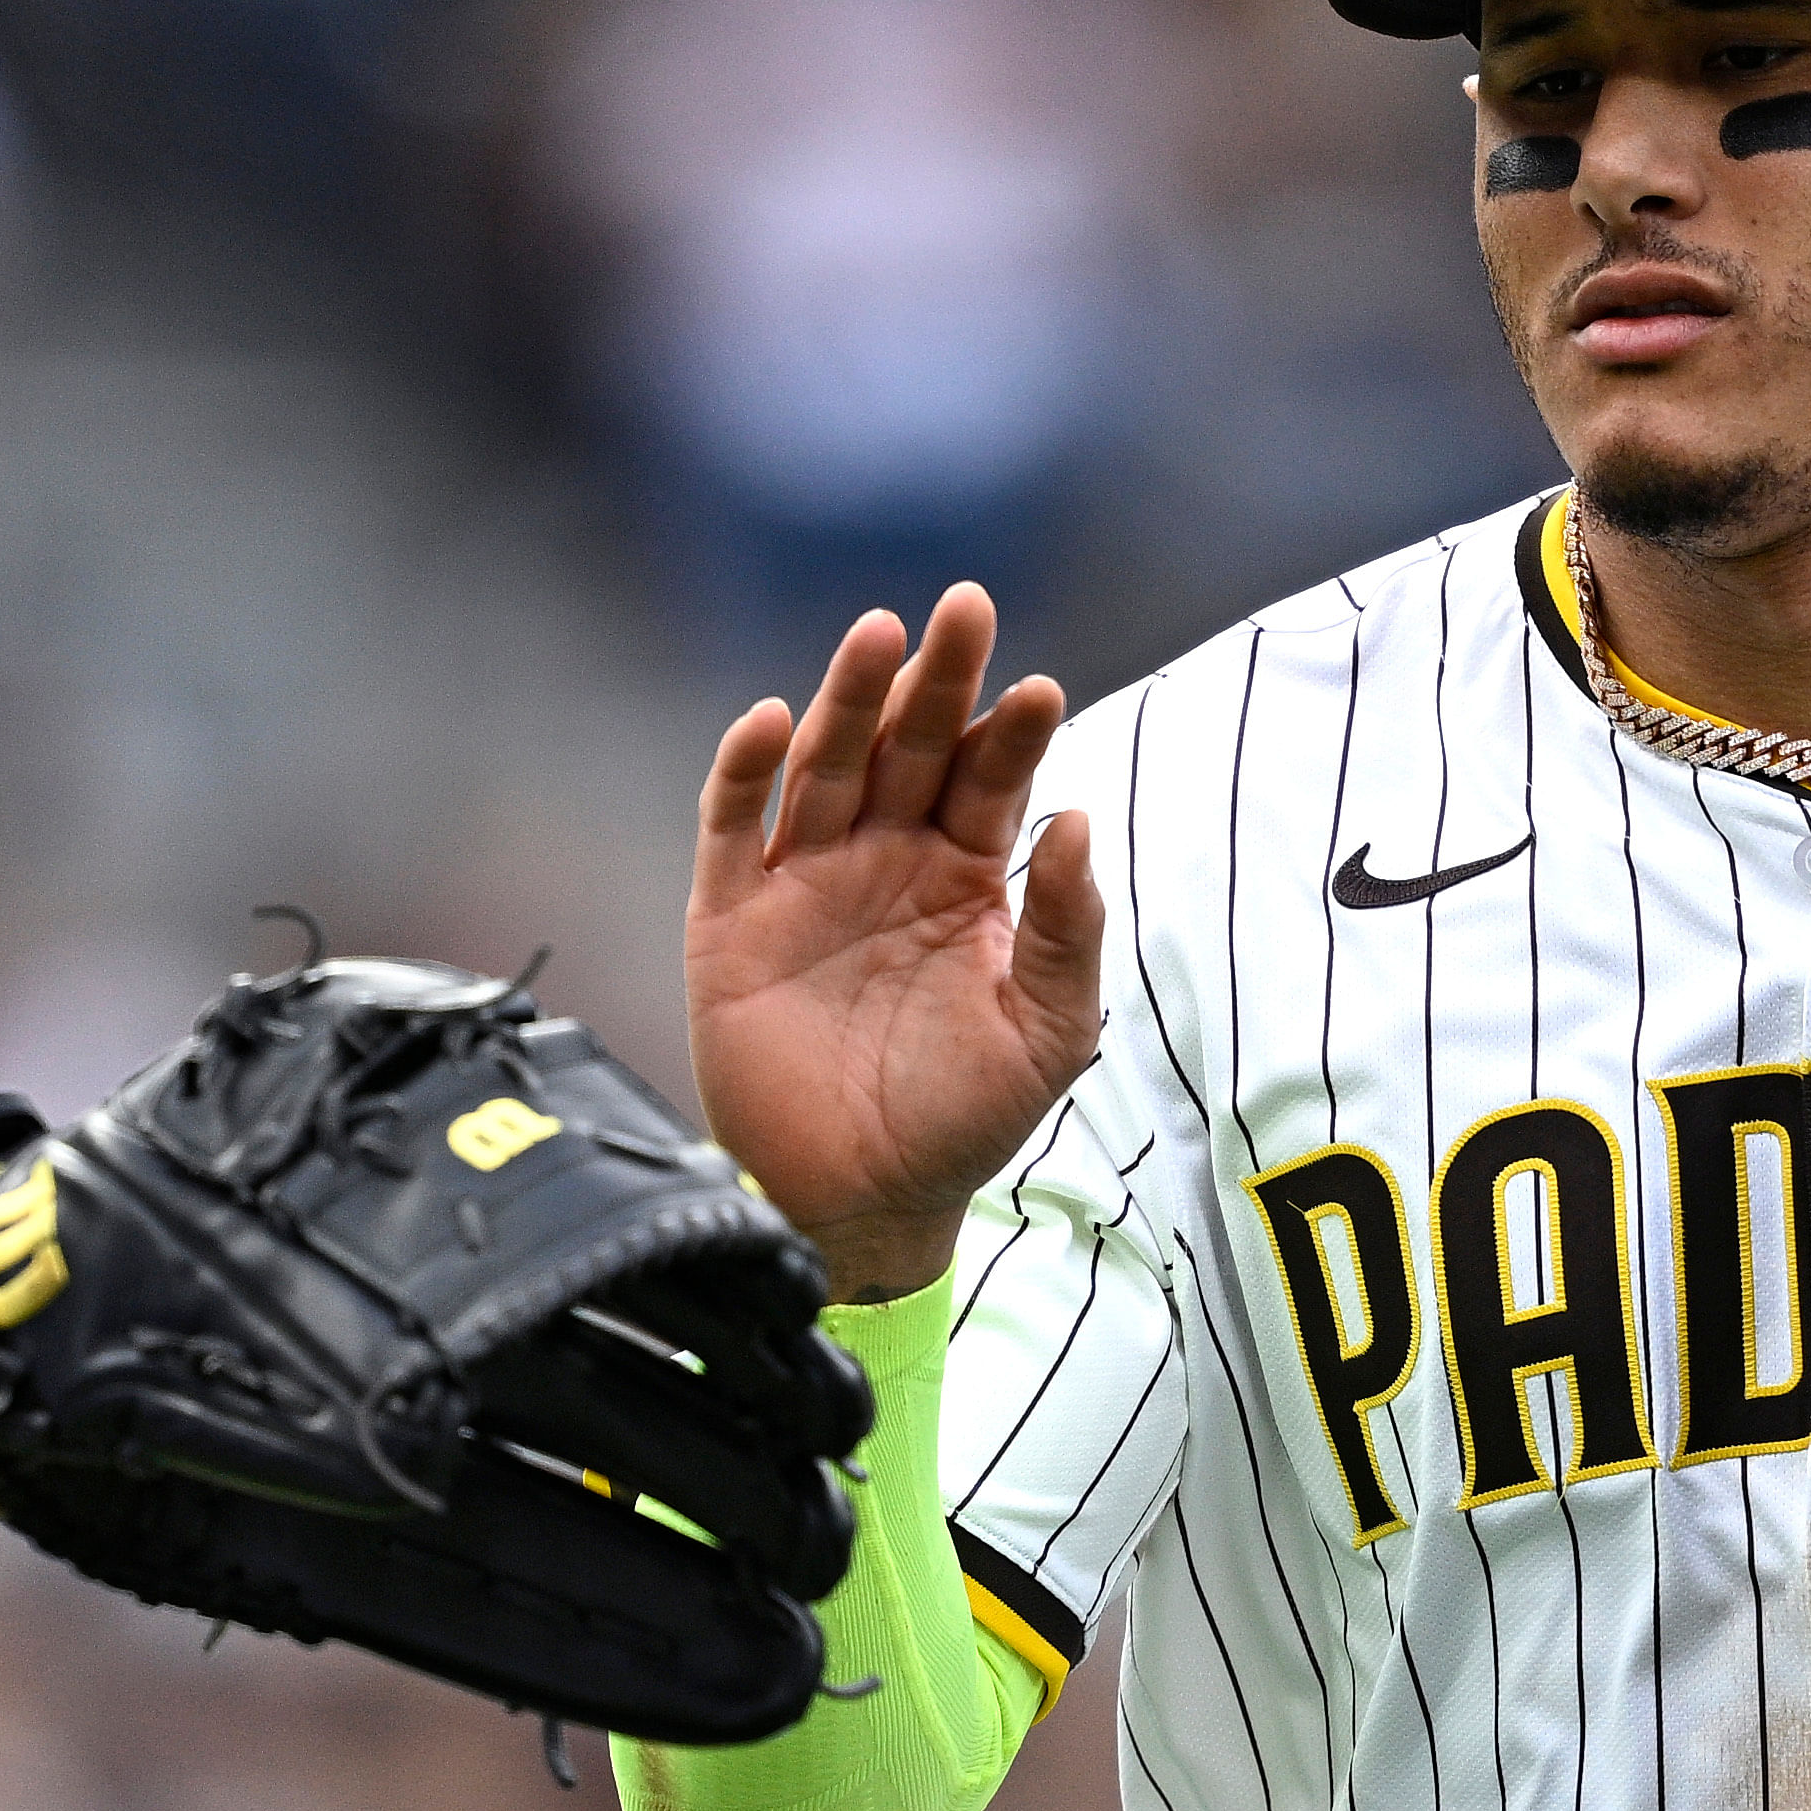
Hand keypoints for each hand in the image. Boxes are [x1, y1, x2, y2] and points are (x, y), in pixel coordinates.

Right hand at [688, 584, 1103, 1301]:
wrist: (864, 1201)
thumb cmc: (963, 1119)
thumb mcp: (1049, 1029)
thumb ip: (1066, 927)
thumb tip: (1078, 817)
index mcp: (964, 877)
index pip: (990, 779)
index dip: (1011, 732)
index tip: (1038, 691)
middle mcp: (884, 860)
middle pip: (910, 746)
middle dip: (936, 680)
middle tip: (965, 609)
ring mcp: (807, 882)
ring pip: (827, 766)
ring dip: (849, 698)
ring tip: (879, 635)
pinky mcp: (733, 918)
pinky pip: (733, 828)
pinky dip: (746, 771)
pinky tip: (772, 719)